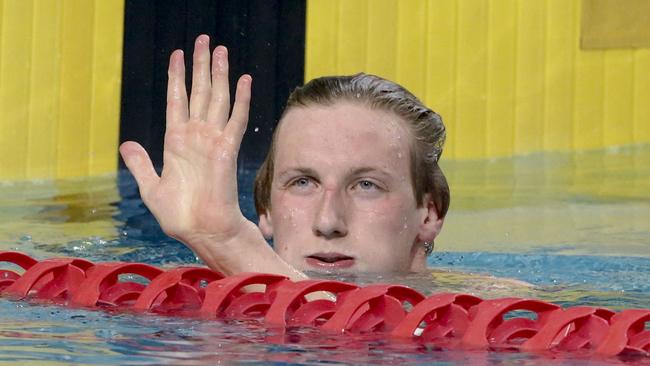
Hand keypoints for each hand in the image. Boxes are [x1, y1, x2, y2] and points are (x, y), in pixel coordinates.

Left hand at [120, 35, 253, 250]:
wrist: (201, 229)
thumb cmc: (178, 214)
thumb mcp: (150, 186)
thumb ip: (141, 163)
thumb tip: (126, 145)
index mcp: (176, 141)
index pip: (176, 100)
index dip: (177, 76)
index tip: (177, 54)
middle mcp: (195, 135)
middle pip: (199, 91)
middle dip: (201, 65)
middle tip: (204, 40)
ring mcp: (212, 140)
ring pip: (217, 98)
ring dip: (219, 73)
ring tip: (220, 49)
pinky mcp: (227, 149)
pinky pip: (235, 119)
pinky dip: (241, 99)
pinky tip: (243, 79)